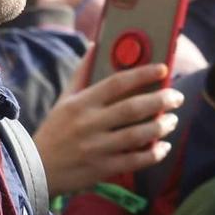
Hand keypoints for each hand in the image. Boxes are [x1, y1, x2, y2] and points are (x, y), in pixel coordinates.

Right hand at [33, 61, 181, 193]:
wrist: (37, 169)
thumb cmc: (55, 131)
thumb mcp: (65, 99)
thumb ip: (82, 73)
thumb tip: (95, 46)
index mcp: (81, 104)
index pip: (116, 83)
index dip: (143, 74)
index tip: (163, 69)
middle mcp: (90, 124)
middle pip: (132, 109)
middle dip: (160, 101)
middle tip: (177, 96)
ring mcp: (97, 148)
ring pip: (137, 136)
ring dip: (160, 127)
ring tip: (172, 120)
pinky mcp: (103, 169)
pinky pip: (135, 161)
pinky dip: (153, 154)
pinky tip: (163, 147)